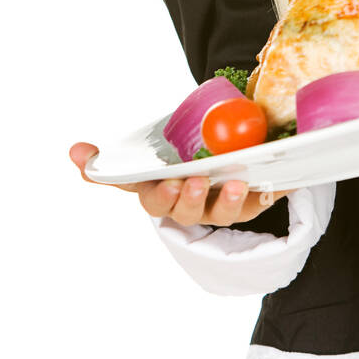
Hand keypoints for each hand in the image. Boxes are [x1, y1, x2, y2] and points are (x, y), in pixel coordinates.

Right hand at [69, 142, 292, 225]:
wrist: (226, 146)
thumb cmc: (180, 153)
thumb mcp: (149, 151)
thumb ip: (112, 158)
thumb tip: (74, 151)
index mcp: (161, 191)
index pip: (148, 196)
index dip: (155, 192)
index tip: (163, 180)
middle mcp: (189, 204)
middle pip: (184, 211)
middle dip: (188, 199)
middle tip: (194, 181)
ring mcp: (220, 206)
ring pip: (221, 213)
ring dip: (226, 201)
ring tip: (234, 183)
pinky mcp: (252, 203)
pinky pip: (263, 200)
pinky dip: (274, 191)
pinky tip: (284, 181)